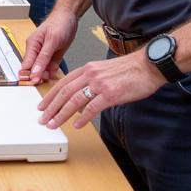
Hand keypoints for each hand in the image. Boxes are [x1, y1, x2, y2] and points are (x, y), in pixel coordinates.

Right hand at [19, 9, 79, 84]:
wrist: (70, 16)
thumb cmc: (59, 23)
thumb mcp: (51, 42)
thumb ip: (43, 58)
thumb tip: (34, 72)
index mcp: (32, 45)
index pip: (26, 65)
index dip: (29, 75)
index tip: (34, 83)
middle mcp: (36, 51)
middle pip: (33, 69)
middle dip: (38, 76)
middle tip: (44, 81)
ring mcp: (44, 54)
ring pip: (42, 70)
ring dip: (46, 75)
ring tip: (51, 77)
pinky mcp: (52, 56)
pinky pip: (50, 68)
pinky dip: (53, 72)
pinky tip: (54, 74)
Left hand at [37, 51, 164, 130]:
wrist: (148, 66)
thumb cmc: (130, 69)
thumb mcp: (104, 70)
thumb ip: (91, 80)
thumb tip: (83, 95)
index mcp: (88, 68)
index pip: (63, 83)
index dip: (50, 95)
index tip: (43, 105)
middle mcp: (90, 74)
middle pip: (64, 92)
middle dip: (51, 107)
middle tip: (43, 118)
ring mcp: (100, 84)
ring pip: (74, 100)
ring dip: (61, 114)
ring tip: (54, 124)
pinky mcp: (111, 94)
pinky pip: (92, 107)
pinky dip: (83, 118)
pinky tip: (77, 125)